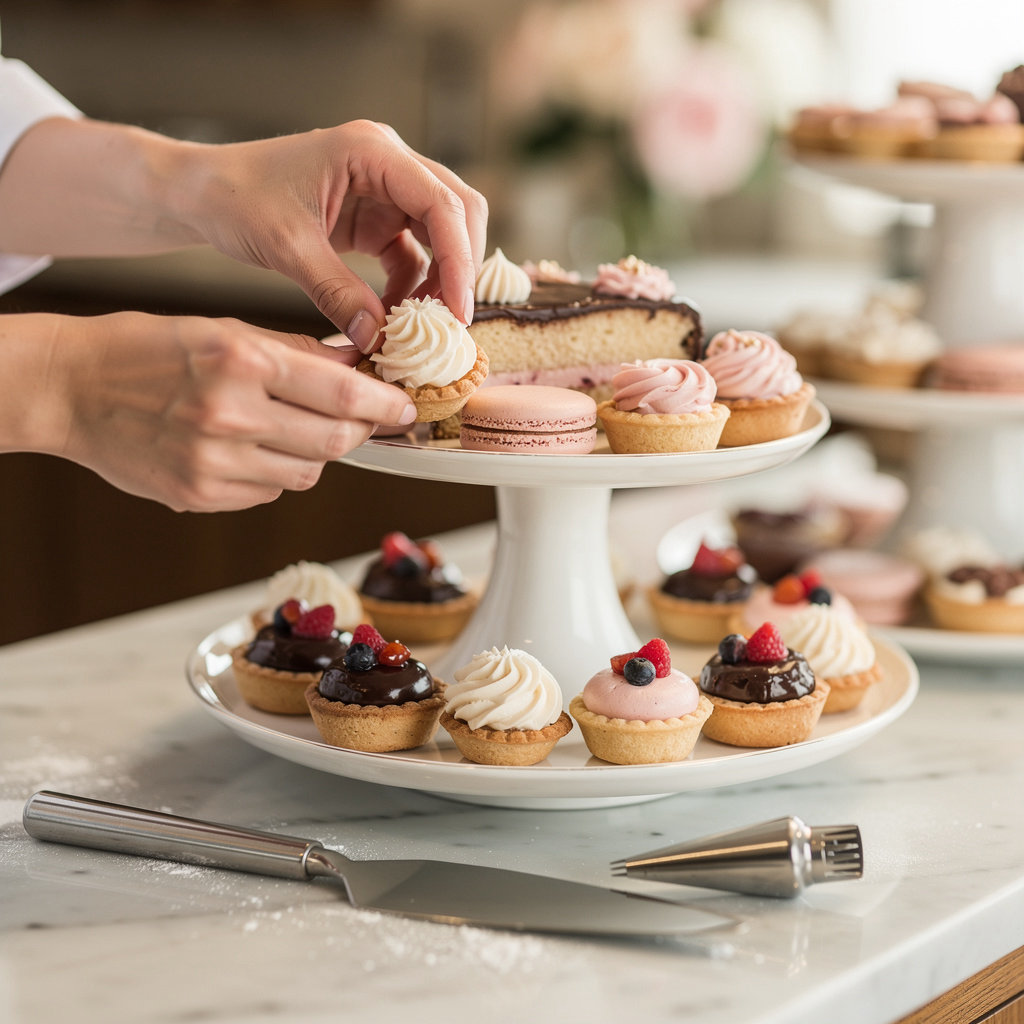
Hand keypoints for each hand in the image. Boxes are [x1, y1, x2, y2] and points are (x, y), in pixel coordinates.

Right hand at [41, 311, 415, 511]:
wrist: (70, 388)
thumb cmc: (147, 349)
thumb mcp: (224, 328)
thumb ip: (295, 352)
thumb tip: (357, 363)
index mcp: (241, 360)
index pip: (343, 393)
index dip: (385, 404)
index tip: (405, 407)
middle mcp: (231, 415)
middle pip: (335, 441)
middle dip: (360, 431)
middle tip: (363, 420)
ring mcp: (214, 463)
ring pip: (308, 472)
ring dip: (317, 452)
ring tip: (293, 427)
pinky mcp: (200, 496)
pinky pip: (269, 492)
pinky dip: (277, 472)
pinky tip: (253, 448)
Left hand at [177, 120, 487, 349]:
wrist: (202, 194)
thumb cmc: (235, 199)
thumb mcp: (286, 247)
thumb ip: (336, 292)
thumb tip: (377, 337)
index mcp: (371, 151)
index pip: (441, 202)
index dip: (459, 259)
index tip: (459, 312)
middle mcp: (388, 163)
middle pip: (457, 211)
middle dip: (460, 267)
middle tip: (452, 321)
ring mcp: (384, 190)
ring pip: (442, 234)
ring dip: (440, 279)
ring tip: (423, 324)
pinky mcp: (375, 218)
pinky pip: (413, 254)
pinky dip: (412, 286)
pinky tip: (394, 315)